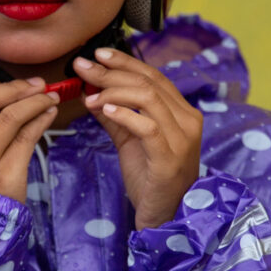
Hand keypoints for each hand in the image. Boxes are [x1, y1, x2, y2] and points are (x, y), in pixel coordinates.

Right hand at [0, 79, 59, 203]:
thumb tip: (4, 101)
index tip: (15, 89)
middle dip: (13, 88)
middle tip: (36, 84)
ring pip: (9, 116)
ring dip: (33, 101)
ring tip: (49, 97)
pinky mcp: (4, 176)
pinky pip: (26, 138)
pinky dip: (40, 120)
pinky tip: (49, 115)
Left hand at [74, 49, 202, 229]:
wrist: (163, 216)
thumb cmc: (149, 177)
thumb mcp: (129, 140)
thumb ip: (114, 114)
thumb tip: (90, 89)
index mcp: (182, 112)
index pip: (153, 76)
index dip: (125, 62)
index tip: (97, 55)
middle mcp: (188, 120)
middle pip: (148, 83)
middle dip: (111, 73)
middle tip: (82, 69)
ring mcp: (182, 139)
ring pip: (148, 98)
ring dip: (113, 92)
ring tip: (89, 97)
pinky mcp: (169, 158)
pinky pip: (147, 126)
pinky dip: (124, 115)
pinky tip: (104, 111)